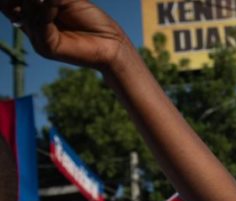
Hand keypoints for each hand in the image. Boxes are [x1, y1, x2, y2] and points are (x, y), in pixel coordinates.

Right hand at [1, 0, 128, 70]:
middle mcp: (32, 29)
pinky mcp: (47, 48)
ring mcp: (38, 40)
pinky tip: (58, 3)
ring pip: (28, 12)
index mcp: (34, 17)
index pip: (8, 3)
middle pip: (14, 4)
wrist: (112, 43)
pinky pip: (40, 23)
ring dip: (41, 0)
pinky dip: (48, 8)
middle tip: (57, 0)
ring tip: (60, 0)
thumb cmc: (93, 21)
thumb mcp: (67, 1)